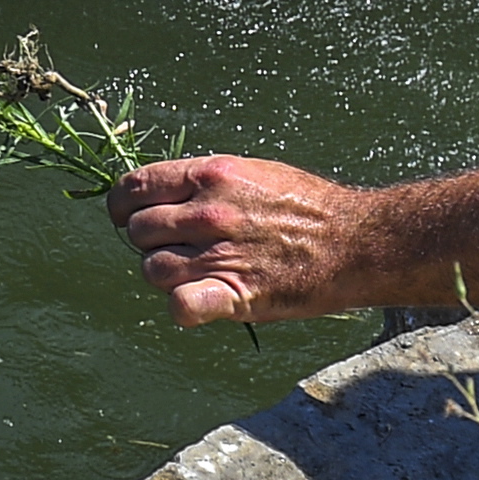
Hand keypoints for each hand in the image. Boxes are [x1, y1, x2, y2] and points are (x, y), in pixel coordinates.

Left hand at [106, 153, 402, 326]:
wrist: (356, 241)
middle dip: (148, 241)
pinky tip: (197, 302)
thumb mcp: (251, 172)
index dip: (122, 205)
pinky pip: (181, 305)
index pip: (134, 187)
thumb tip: (158, 194)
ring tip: (191, 274)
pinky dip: (181, 307)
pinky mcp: (237, 294)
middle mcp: (209, 211)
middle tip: (174, 248)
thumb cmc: (306, 205)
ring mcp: (221, 253)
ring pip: (152, 269)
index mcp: (210, 175)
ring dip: (164, 275)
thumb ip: (202, 183)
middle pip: (138, 231)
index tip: (128, 216)